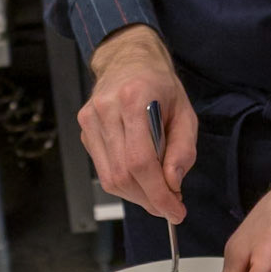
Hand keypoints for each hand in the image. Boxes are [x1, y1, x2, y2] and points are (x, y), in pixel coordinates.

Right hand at [78, 25, 196, 223]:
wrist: (129, 59)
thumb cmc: (161, 86)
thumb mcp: (186, 113)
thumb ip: (183, 150)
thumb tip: (173, 185)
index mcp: (134, 100)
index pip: (141, 161)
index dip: (158, 193)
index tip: (175, 211)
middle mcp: (105, 110)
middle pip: (124, 174)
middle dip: (149, 199)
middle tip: (170, 205)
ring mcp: (90, 119)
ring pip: (111, 177)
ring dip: (137, 195)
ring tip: (157, 191)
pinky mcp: (85, 129)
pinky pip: (104, 169)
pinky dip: (125, 181)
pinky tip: (140, 176)